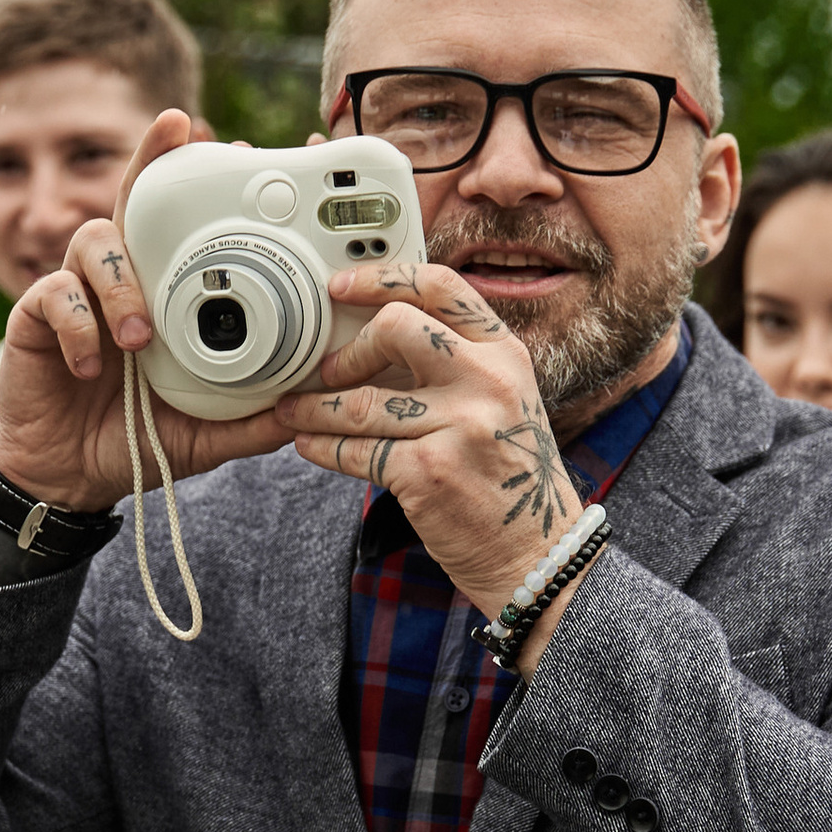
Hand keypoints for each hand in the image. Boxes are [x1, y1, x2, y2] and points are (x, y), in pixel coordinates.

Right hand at [0, 108, 296, 512]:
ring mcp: (78, 292)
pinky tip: (90, 364)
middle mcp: (125, 278)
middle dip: (154, 154)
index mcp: (167, 293)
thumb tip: (307, 408)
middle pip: (135, 196)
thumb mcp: (207, 432)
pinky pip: (55, 296)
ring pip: (95, 240)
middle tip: (178, 125)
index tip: (246, 146)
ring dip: (122, 283)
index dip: (209, 181)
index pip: (188, 224)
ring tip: (138, 337)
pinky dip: (77, 326)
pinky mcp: (35, 316)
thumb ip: (253, 419)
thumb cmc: (136, 436)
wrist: (69, 475)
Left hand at [278, 264, 585, 641]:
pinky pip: (356, 451)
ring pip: (360, 402)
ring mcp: (460, 426)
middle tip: (325, 370)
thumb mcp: (503, 403)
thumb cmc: (510, 477)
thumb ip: (456, 364)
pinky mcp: (429, 473)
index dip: (382, 279)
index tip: (341, 287)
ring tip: (294, 412)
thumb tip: (375, 336)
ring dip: (314, 408)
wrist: (537, 553)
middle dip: (348, 351)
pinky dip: (323, 449)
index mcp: (504, 353)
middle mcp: (487, 381)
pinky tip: (310, 446)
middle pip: (396, 328)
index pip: (440, 286)